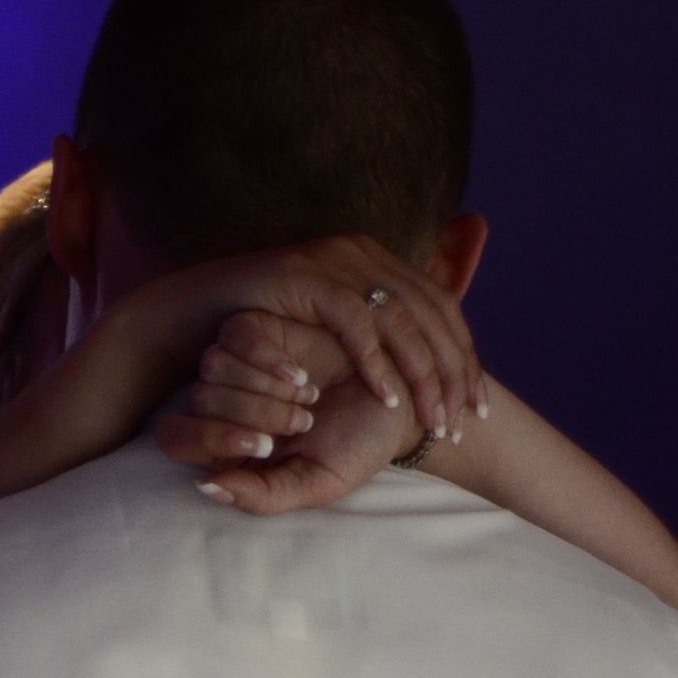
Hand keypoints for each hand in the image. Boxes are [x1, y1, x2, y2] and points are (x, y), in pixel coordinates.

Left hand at [157, 310, 424, 513]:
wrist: (400, 403)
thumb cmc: (357, 448)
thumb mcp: (313, 483)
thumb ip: (261, 495)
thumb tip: (205, 487)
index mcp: (229, 442)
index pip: (177, 437)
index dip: (210, 440)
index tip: (262, 448)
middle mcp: (227, 400)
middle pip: (198, 399)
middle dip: (251, 414)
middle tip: (301, 423)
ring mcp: (243, 362)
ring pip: (212, 364)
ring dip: (260, 386)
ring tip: (307, 399)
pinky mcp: (264, 327)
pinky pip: (235, 332)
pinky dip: (265, 356)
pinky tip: (299, 373)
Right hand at [161, 234, 486, 442]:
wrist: (202, 311)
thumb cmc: (267, 331)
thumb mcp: (331, 332)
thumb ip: (374, 335)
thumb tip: (420, 362)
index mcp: (380, 262)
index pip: (442, 309)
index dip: (465, 359)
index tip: (476, 408)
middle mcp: (366, 254)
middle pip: (433, 316)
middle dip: (452, 374)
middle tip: (459, 423)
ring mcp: (339, 261)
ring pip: (403, 321)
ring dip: (422, 376)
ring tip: (431, 420)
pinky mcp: (311, 277)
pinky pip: (357, 323)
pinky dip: (376, 363)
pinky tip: (388, 400)